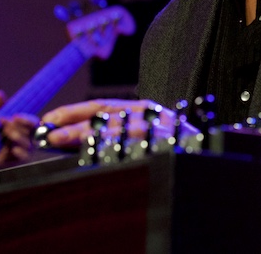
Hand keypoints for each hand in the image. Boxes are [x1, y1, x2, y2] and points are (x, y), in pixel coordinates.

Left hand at [0, 89, 38, 167]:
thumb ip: (1, 108)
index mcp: (27, 128)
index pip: (33, 122)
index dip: (25, 119)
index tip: (15, 116)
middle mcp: (30, 140)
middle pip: (31, 132)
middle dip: (18, 126)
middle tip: (5, 122)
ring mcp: (27, 152)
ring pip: (28, 144)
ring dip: (17, 137)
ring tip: (6, 132)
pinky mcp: (21, 163)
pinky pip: (25, 158)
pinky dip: (20, 153)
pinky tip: (13, 149)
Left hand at [37, 98, 197, 148]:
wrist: (211, 150)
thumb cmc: (171, 142)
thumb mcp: (141, 129)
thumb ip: (111, 131)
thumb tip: (67, 138)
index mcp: (141, 108)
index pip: (101, 106)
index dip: (73, 111)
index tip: (48, 119)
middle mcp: (150, 114)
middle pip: (108, 116)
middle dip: (77, 125)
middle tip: (51, 135)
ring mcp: (162, 129)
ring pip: (122, 130)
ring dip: (92, 137)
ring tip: (68, 143)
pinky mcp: (173, 145)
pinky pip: (143, 148)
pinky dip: (122, 150)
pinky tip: (104, 155)